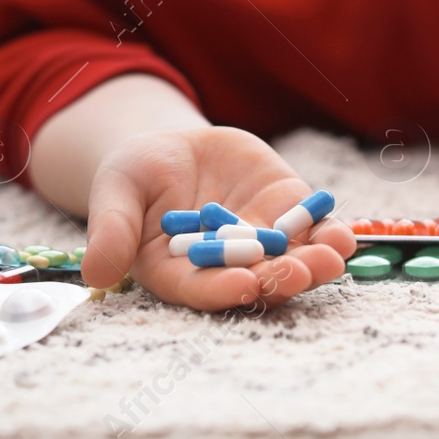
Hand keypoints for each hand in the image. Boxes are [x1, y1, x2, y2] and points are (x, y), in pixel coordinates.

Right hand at [80, 125, 353, 310]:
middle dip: (280, 278)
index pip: (202, 289)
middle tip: (302, 272)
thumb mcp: (115, 190)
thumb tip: (94, 273)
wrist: (168, 148)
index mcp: (178, 272)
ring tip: (334, 256)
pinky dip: (328, 232)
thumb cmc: (133, 175)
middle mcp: (225, 266)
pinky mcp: (283, 210)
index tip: (245, 286)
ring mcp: (259, 240)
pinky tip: (343, 234)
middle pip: (255, 281)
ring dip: (315, 262)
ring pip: (291, 259)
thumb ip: (111, 229)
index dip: (223, 290)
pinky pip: (310, 227)